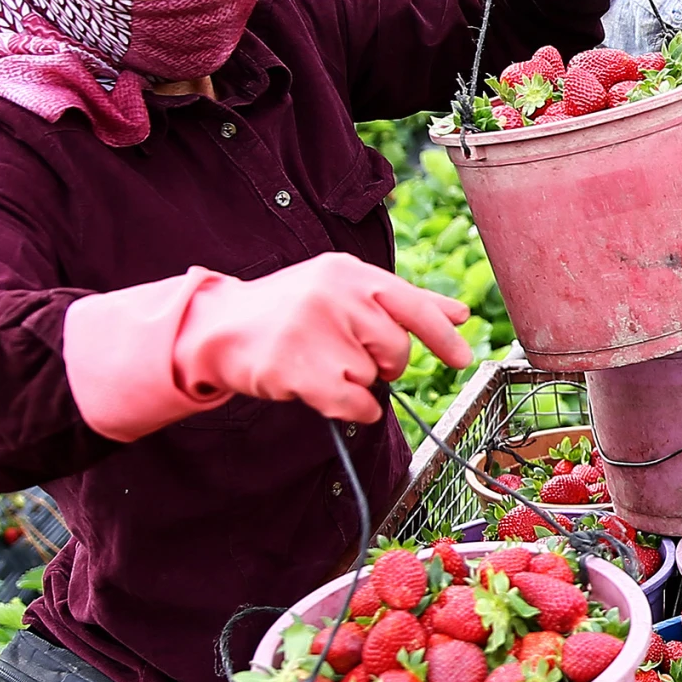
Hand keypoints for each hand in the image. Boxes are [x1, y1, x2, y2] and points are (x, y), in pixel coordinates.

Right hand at [177, 254, 472, 424]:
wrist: (219, 327)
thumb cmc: (291, 310)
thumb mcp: (343, 290)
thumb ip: (401, 302)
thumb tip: (460, 314)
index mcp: (350, 273)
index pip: (412, 304)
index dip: (442, 335)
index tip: (462, 359)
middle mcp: (334, 295)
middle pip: (396, 349)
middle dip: (382, 364)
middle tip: (351, 356)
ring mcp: (313, 330)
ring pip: (372, 378)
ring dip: (354, 383)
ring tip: (319, 362)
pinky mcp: (297, 367)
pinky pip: (354, 404)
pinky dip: (349, 408)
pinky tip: (322, 390)